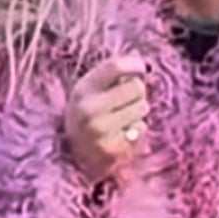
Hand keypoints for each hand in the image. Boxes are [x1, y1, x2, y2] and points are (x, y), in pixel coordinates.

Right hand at [64, 55, 149, 183]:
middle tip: (126, 101)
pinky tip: (123, 133)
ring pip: (142, 108)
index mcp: (83, 89)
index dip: (135, 64)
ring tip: (123, 118)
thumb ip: (114, 73)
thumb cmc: (91, 112)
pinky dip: (137, 130)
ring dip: (138, 112)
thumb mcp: (93, 88)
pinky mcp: (113, 149)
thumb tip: (143, 66)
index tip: (142, 68)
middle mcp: (88, 109)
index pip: (116, 67)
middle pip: (136, 87)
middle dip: (138, 93)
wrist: (75, 153)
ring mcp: (100, 131)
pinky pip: (142, 129)